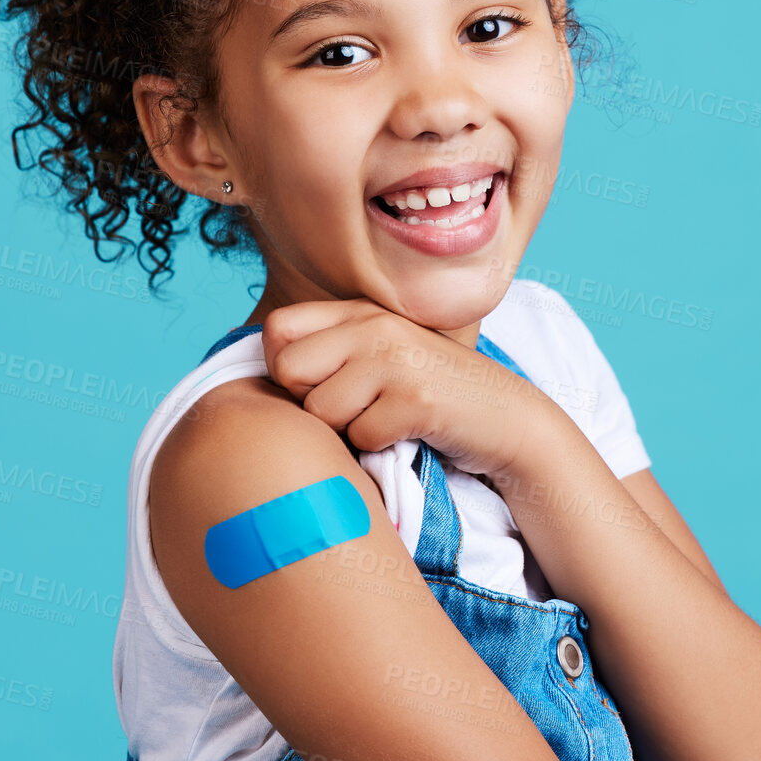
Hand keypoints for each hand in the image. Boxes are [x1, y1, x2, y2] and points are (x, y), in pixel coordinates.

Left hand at [259, 298, 545, 478]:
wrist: (507, 419)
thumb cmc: (432, 395)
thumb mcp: (380, 356)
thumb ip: (330, 350)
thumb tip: (254, 366)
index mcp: (360, 312)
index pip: (276, 329)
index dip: (284, 368)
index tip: (318, 386)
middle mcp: (375, 326)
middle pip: (288, 370)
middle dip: (310, 403)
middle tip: (352, 409)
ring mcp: (398, 360)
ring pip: (320, 410)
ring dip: (347, 430)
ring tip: (384, 421)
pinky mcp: (418, 399)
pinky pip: (361, 437)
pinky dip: (378, 448)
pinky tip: (407, 434)